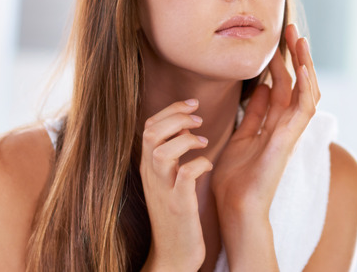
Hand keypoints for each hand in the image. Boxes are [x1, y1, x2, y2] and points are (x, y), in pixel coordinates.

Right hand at [140, 99, 211, 271]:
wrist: (173, 253)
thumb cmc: (177, 213)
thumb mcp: (169, 179)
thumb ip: (173, 152)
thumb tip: (186, 124)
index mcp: (149, 166)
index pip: (148, 126)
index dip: (171, 109)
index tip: (193, 103)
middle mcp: (152, 175)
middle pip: (150, 132)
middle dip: (176, 116)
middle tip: (199, 118)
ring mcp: (163, 190)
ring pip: (161, 151)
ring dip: (185, 139)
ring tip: (203, 141)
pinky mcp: (179, 205)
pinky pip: (185, 175)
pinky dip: (198, 164)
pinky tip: (208, 165)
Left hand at [211, 23, 320, 222]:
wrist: (234, 210)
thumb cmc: (235, 181)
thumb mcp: (240, 137)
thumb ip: (253, 114)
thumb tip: (260, 87)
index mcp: (273, 125)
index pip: (282, 87)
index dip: (281, 62)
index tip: (276, 40)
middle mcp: (285, 127)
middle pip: (296, 84)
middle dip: (295, 56)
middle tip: (292, 29)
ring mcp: (290, 133)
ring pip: (306, 92)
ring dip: (305, 65)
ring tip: (300, 39)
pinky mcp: (289, 141)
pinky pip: (304, 110)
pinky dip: (306, 87)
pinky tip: (303, 67)